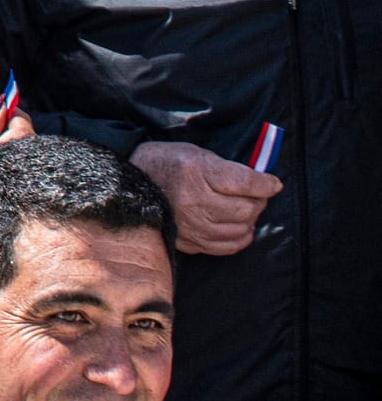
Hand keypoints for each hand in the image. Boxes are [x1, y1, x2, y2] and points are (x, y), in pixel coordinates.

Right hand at [131, 141, 280, 254]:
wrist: (127, 186)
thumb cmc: (163, 164)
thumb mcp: (194, 153)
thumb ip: (227, 167)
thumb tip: (260, 182)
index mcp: (195, 172)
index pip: (246, 183)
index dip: (266, 183)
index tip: (273, 183)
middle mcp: (193, 201)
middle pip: (246, 208)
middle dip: (259, 201)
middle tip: (258, 195)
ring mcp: (190, 225)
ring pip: (240, 229)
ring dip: (250, 220)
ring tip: (245, 210)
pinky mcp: (188, 241)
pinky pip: (226, 246)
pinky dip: (239, 238)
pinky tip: (238, 228)